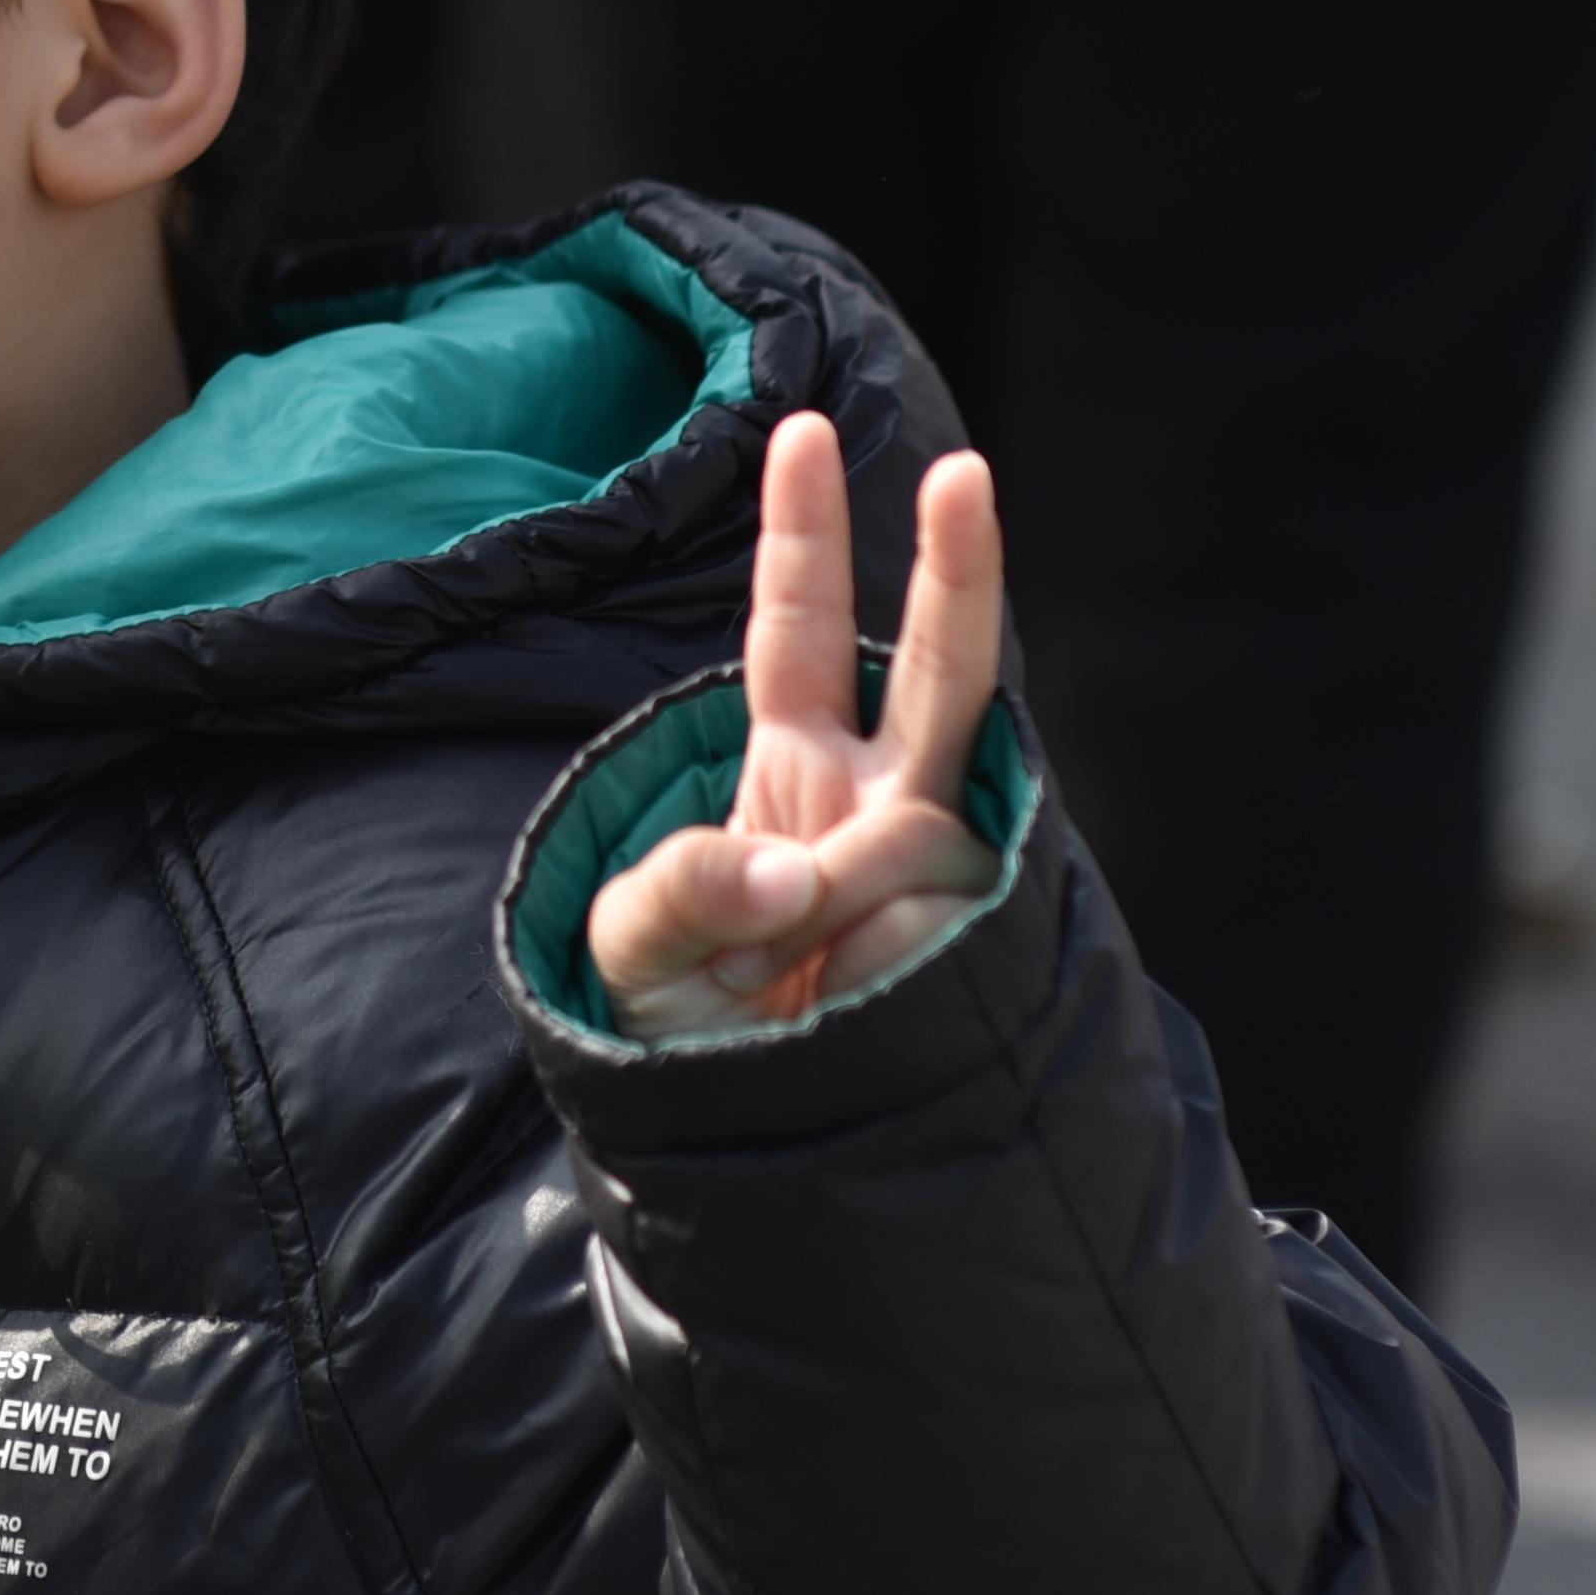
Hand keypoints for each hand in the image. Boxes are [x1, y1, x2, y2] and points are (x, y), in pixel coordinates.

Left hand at [588, 412, 1010, 1039]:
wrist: (753, 1164)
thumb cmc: (683, 1042)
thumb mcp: (625, 954)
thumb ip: (679, 893)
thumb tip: (800, 872)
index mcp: (787, 776)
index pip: (793, 632)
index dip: (801, 537)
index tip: (800, 430)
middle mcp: (871, 807)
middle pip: (930, 669)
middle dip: (954, 572)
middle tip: (965, 472)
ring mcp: (928, 879)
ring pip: (930, 827)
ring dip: (849, 895)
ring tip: (795, 976)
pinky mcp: (969, 956)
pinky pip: (943, 926)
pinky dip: (882, 961)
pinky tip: (851, 1003)